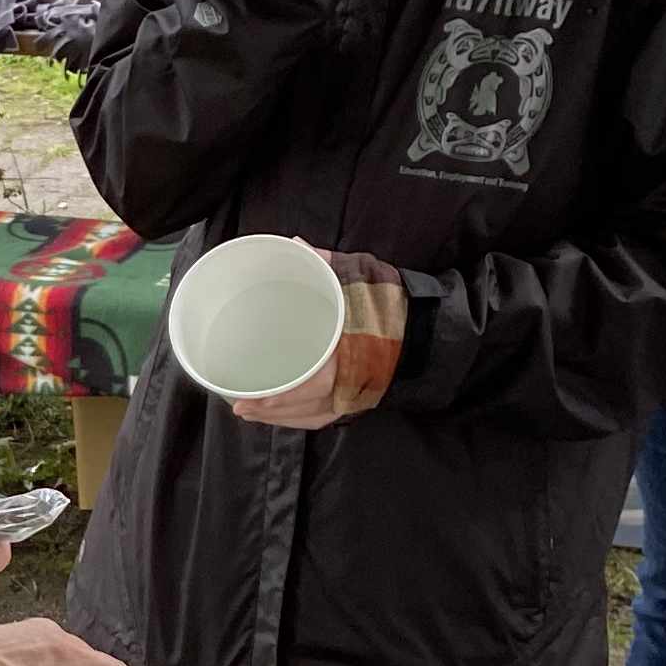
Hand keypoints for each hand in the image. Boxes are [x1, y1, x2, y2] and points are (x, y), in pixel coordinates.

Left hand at [231, 254, 410, 433]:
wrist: (426, 326)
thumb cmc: (391, 302)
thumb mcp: (363, 276)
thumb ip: (329, 265)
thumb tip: (296, 246)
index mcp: (355, 352)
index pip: (316, 385)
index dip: (283, 398)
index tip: (253, 399)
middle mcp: (355, 380)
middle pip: (307, 407)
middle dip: (272, 411)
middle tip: (239, 406)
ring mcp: (357, 394)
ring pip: (313, 416)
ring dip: (280, 419)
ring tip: (250, 412)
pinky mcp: (357, 400)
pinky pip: (324, 417)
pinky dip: (298, 419)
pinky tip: (279, 416)